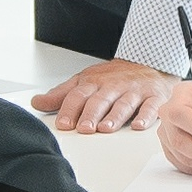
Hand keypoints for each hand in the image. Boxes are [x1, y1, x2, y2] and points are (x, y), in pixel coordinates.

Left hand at [34, 56, 174, 133]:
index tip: (64, 124)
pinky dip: (146, 116)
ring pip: (123, 104)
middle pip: (100, 100)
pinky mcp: (154, 97)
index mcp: (94, 83)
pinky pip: (151, 106)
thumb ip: (61, 94)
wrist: (149, 62)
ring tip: (106, 129)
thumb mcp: (85, 81)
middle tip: (84, 129)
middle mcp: (113, 86)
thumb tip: (37, 103)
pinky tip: (138, 126)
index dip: (70, 109)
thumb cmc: (114, 77)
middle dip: (91, 114)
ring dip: (115, 117)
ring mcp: (134, 91)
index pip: (79, 95)